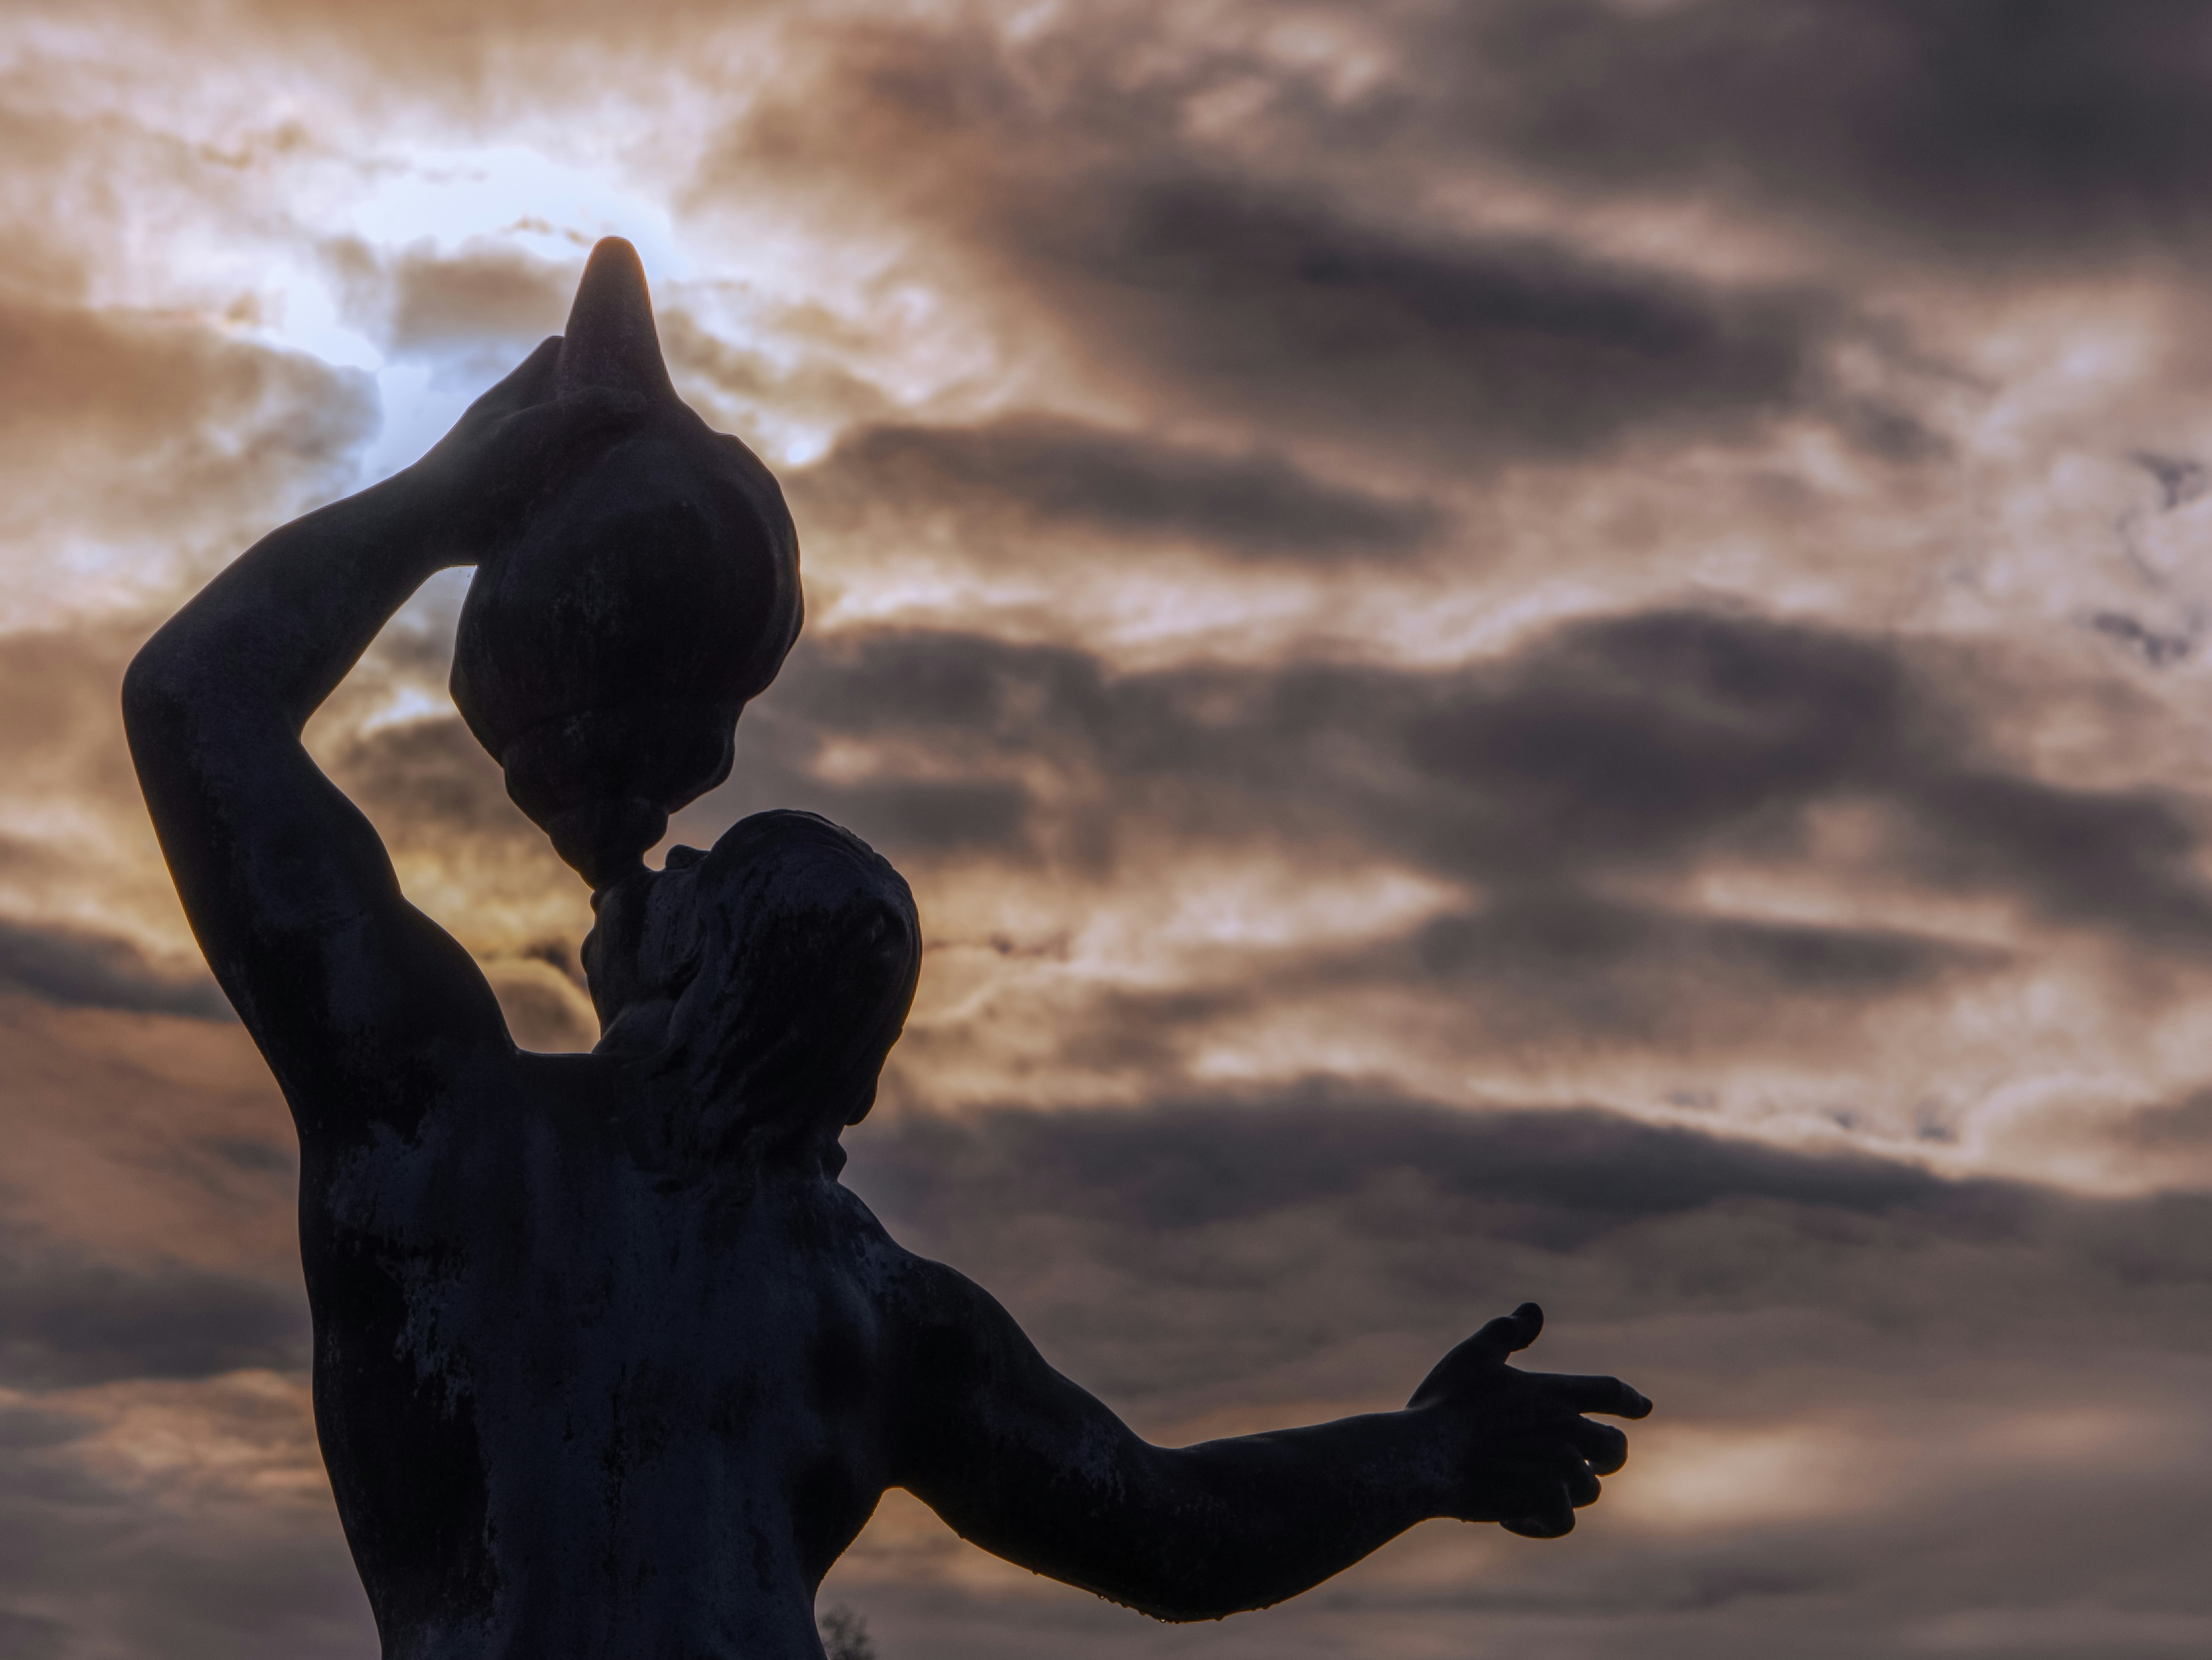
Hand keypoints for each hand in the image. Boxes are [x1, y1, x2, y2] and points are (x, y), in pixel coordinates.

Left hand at [406, 336, 646, 553]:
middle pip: (572, 396)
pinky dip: (592, 484)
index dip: (589, 346)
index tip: (628, 358)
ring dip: (605, 449)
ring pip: (577, 441)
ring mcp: (527, 457)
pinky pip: (571, 481)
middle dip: (607, 402)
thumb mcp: (528, 430)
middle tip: (652, 414)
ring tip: (646, 456)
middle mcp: (524, 421)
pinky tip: (619, 494)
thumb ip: (579, 410)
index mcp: (517, 394)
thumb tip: (636, 400)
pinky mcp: (530, 495)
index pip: (556, 352)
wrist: (428, 527)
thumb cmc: (471, 469)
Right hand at [1407, 1302, 1650, 1537]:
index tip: (1644, 1407)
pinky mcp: (1542, 1503)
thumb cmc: (1446, 1403)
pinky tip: (1513, 1518)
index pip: (1608, 1391)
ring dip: (1565, 1492)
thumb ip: (1507, 1332)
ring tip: (1527, 1489)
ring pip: (1589, 1490)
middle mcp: (1564, 1431)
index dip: (1629, 1399)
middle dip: (1606, 1454)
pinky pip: (1562, 1521)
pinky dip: (1541, 1523)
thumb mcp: (1474, 1356)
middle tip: (1585, 1461)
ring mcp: (1558, 1470)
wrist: (1424, 1454)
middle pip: (1615, 1448)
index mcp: (1550, 1394)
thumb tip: (1535, 1311)